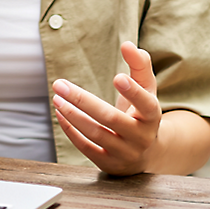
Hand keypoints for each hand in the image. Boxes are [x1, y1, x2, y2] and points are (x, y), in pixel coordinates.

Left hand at [51, 41, 161, 174]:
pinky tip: (59, 113)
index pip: (145, 104)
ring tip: (56, 98)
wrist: (147, 152)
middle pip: (110, 119)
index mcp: (153, 116)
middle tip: (59, 84)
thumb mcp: (146, 89)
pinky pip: (86, 148)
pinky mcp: (109, 164)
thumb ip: (139, 65)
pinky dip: (71, 131)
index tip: (117, 77)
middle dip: (82, 100)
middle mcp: (141, 137)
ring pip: (96, 134)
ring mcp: (125, 153)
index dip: (133, 92)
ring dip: (72, 115)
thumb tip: (128, 45)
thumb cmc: (142, 112)